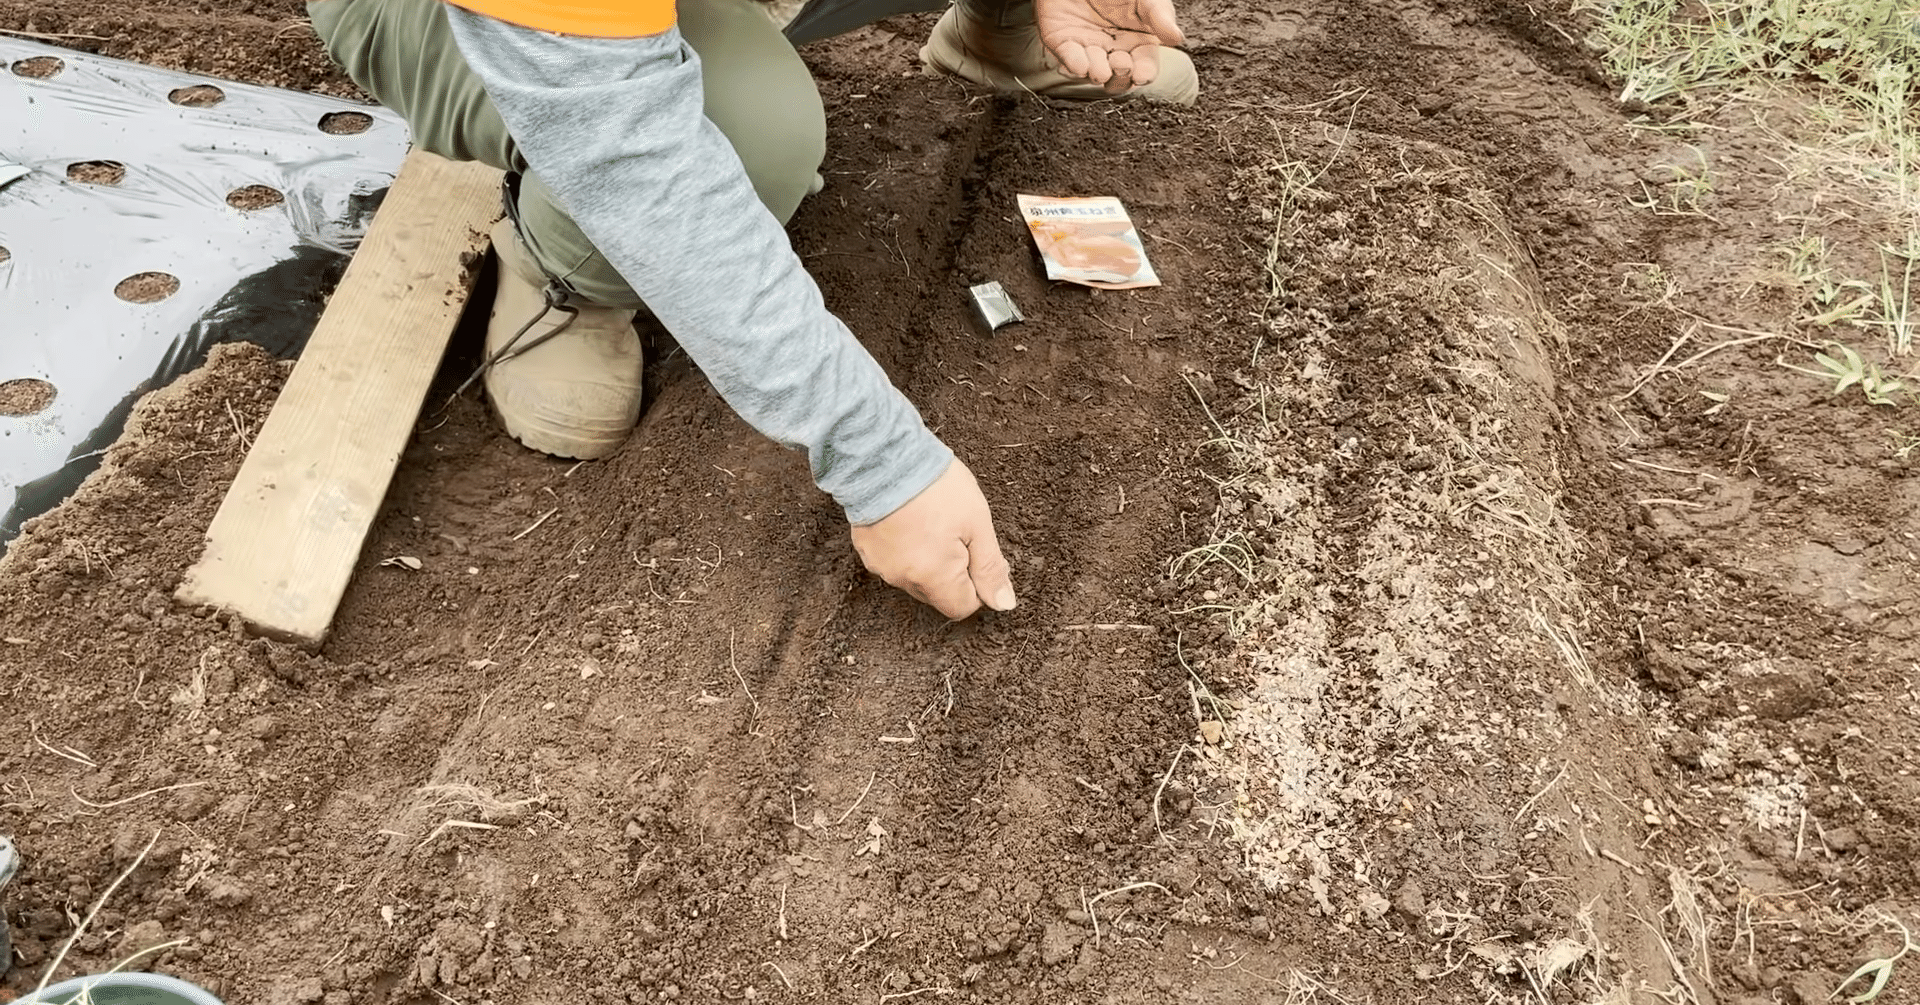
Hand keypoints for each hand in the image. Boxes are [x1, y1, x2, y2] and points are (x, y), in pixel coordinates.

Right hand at [850, 460, 1016, 619]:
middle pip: (938, 594)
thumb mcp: (977, 523)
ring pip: (915, 578)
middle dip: (953, 571)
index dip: (977, 585)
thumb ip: (991, 568)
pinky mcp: (866, 550)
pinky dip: (906, 549)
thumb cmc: (934, 485)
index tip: (977, 553)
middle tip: (957, 531)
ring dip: (928, 560)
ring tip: (931, 521)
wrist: (883, 455)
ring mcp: (881, 566)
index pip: (962, 607)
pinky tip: (911, 521)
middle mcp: (903, 580)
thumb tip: (1003, 603)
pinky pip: (894, 562)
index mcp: (934, 578)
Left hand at [1035, 0, 1183, 93]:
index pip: (1145, 65)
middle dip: (1121, 76)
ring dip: (1098, 73)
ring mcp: (1089, 48)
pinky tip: (1080, 66)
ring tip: (1100, 70)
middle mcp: (1114, 50)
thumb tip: (1177, 38)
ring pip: (1094, 71)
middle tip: (1121, 64)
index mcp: (1139, 42)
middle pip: (1120, 76)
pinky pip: (1069, 58)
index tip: (1142, 76)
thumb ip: (1159, 15)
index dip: (1144, 73)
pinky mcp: (1064, 43)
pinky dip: (1075, 64)